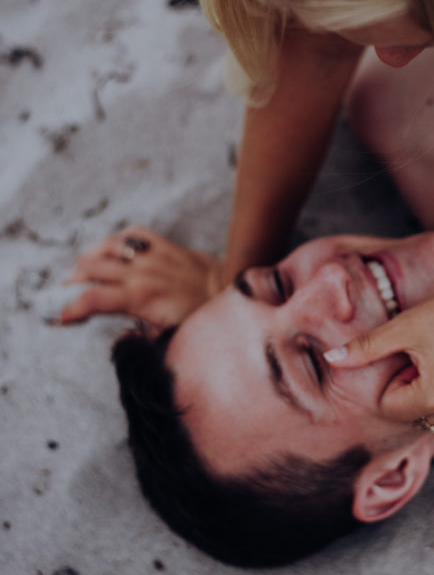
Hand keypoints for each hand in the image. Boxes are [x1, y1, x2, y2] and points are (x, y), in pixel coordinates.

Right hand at [61, 226, 223, 327]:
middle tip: (68, 290)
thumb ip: (141, 339)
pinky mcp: (164, 244)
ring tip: (82, 267)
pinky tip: (112, 249)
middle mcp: (141, 274)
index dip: (72, 308)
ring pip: (107, 247)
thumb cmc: (200, 319)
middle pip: (92, 268)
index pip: (92, 299)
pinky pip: (133, 234)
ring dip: (89, 256)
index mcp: (139, 298)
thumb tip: (121, 340)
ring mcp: (152, 255)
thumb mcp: (168, 337)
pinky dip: (118, 240)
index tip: (63, 318)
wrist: (229, 291)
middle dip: (73, 280)